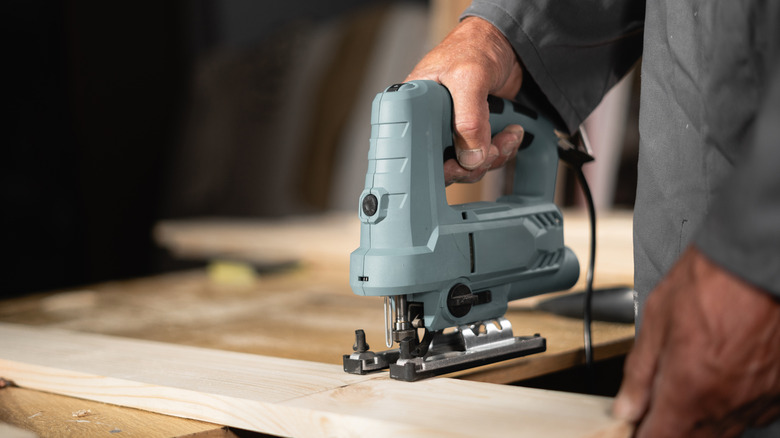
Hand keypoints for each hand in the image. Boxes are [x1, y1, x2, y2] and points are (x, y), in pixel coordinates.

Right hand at [405, 17, 525, 184]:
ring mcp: (454, 130)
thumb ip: (469, 118)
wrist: (505, 43)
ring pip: (468, 164)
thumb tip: (471, 157)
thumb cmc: (476, 46)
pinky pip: (484, 156)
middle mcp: (431, 122)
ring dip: (493, 156)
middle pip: (444, 164)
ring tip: (507, 136)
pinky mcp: (474, 133)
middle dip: (473, 164)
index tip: (458, 165)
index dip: (437, 165)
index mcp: (414, 106)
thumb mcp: (468, 77)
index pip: (415, 150)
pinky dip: (501, 150)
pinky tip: (510, 133)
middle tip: (490, 150)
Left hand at [613, 246, 779, 436]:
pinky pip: (753, 415)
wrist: (756, 261)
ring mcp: (758, 398)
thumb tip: (627, 405)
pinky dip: (732, 408)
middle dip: (672, 430)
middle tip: (657, 407)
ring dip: (701, 422)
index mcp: (689, 388)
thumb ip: (639, 372)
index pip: (660, 437)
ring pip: (725, 431)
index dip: (642, 434)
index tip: (635, 425)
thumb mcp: (655, 321)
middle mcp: (726, 402)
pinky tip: (720, 385)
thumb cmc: (709, 281)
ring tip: (689, 388)